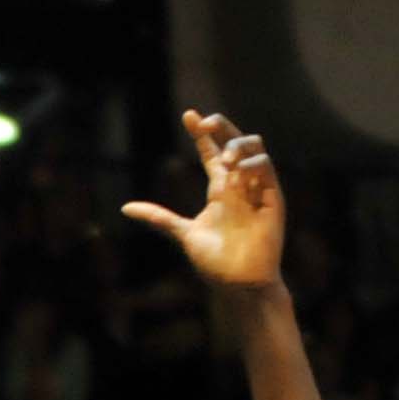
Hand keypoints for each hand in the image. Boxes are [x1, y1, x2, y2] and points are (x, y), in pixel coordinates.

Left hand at [121, 111, 284, 287]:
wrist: (239, 284)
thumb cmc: (215, 262)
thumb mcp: (182, 234)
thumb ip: (159, 218)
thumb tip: (125, 208)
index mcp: (220, 190)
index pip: (211, 153)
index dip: (201, 134)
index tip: (188, 115)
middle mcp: (239, 185)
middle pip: (234, 142)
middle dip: (220, 127)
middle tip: (204, 123)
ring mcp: (257, 190)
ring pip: (255, 149)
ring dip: (238, 145)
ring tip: (224, 158)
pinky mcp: (273, 199)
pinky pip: (267, 170)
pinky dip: (254, 163)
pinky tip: (239, 171)